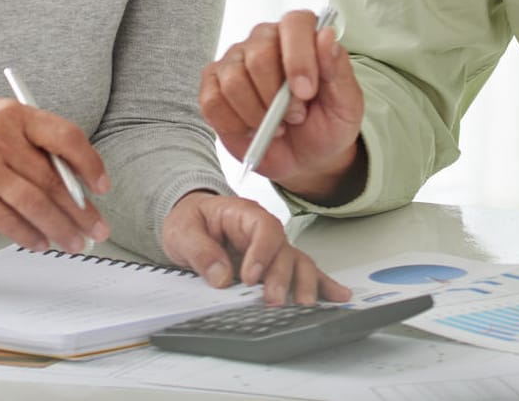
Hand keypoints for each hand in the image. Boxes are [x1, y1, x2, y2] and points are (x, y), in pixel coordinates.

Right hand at [0, 98, 110, 253]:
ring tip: (75, 241)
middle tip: (97, 228)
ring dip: (60, 228)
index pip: (66, 138)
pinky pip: (5, 220)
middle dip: (81, 210)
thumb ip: (38, 142)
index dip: (90, 164)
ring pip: (33, 204)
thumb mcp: (5, 118)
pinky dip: (27, 235)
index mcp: (18, 115)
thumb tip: (77, 180)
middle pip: (52, 180)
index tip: (102, 187)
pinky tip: (41, 242)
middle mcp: (1, 139)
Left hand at [161, 191, 352, 303]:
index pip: (263, 228)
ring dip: (303, 284)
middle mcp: (264, 231)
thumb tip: (221, 275)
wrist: (191, 221)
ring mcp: (273, 248)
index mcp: (243, 214)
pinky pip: (301, 272)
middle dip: (281, 277)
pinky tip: (336, 295)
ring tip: (304, 305)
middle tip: (273, 300)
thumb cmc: (191, 220)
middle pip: (284, 249)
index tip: (250, 277)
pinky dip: (321, 284)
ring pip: (298, 262)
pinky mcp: (275, 265)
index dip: (261, 252)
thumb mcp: (183, 231)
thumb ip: (200, 251)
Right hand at [199, 10, 365, 201]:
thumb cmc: (327, 123)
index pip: (295, 23)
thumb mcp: (346, 102)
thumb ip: (337, 68)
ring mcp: (235, 61)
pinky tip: (253, 129)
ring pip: (233, 81)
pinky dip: (235, 124)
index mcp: (300, 34)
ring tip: (277, 125)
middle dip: (277, 96)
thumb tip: (326, 36)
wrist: (307, 156)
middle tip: (295, 117)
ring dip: (257, 114)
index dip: (298, 58)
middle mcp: (264, 39)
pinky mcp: (213, 86)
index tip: (306, 92)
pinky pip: (212, 101)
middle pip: (258, 55)